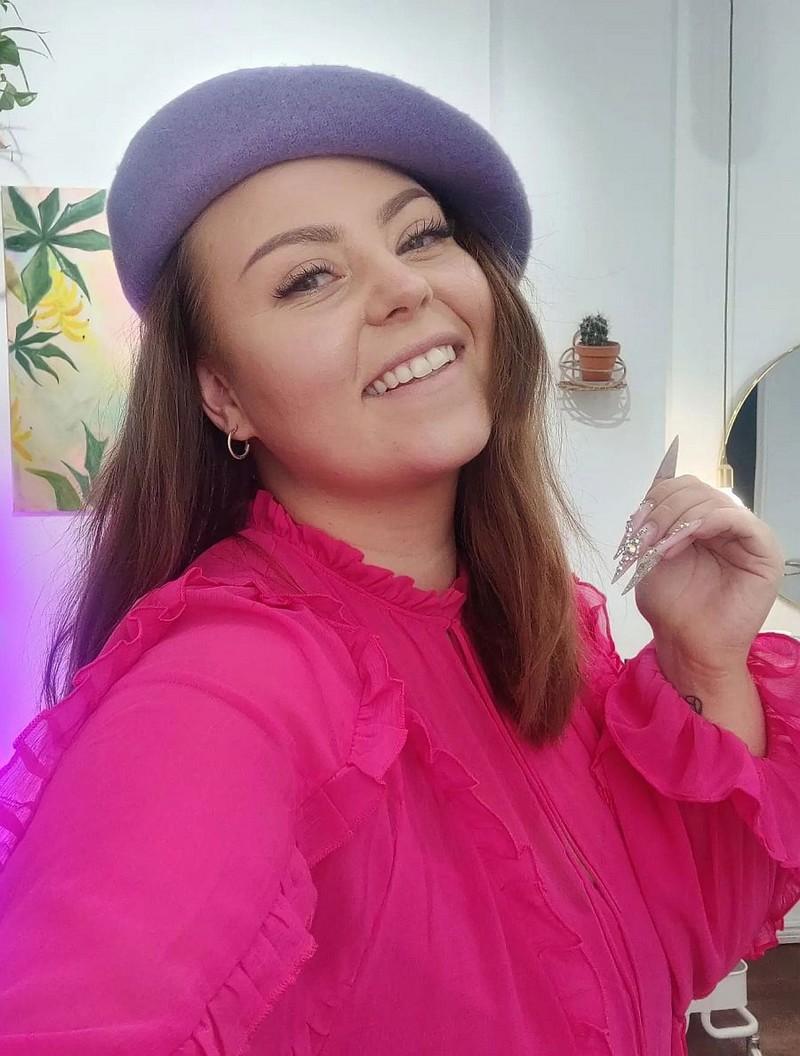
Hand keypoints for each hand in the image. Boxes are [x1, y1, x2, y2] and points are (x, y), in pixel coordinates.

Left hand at [617, 472, 784, 668]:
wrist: (687, 644)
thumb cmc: (672, 606)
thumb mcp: (651, 555)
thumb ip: (653, 521)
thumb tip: (653, 487)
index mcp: (702, 522)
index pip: (681, 487)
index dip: (654, 499)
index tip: (634, 525)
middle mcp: (727, 524)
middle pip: (694, 489)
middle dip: (661, 511)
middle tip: (642, 540)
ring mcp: (748, 536)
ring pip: (711, 500)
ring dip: (675, 520)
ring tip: (659, 550)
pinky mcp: (764, 551)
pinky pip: (735, 518)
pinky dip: (702, 524)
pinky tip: (679, 544)